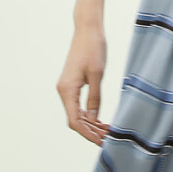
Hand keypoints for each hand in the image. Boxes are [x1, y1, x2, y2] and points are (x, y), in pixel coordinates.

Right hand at [56, 22, 110, 144]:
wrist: (87, 29)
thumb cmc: (93, 48)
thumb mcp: (97, 74)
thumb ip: (95, 98)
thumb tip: (94, 120)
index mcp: (67, 90)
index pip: (75, 121)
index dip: (87, 134)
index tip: (101, 142)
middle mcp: (63, 91)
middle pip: (75, 120)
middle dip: (90, 131)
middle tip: (108, 139)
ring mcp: (67, 88)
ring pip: (77, 114)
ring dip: (91, 124)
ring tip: (107, 131)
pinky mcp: (72, 84)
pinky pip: (78, 105)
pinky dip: (89, 114)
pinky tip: (100, 120)